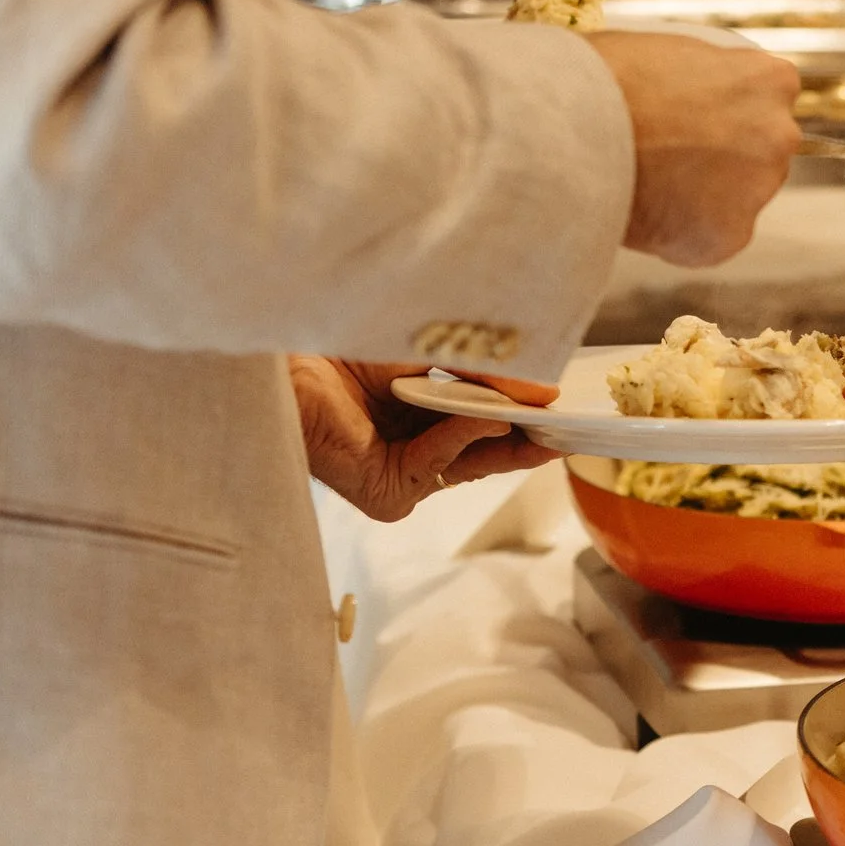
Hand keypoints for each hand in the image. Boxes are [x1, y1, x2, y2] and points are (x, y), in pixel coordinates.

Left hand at [290, 356, 560, 522]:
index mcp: (416, 419)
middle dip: (525, 437)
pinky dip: (462, 438)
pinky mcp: (386, 494)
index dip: (519, 416)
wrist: (278, 364)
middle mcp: (408, 453)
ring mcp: (398, 478)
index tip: (558, 405)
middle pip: (482, 452)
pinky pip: (436, 463)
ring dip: (503, 437)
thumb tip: (542, 390)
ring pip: (466, 461)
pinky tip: (487, 419)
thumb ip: (480, 373)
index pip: (480, 425)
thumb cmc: (336, 351)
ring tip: (541, 417)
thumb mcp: (426, 354)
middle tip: (566, 424)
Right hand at [585, 31, 801, 266]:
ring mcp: (758, 190)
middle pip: (761, 153)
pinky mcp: (729, 237)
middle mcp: (778, 135)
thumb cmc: (604, 75)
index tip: (696, 118)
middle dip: (724, 158)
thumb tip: (694, 91)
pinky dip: (682, 235)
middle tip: (668, 155)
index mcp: (770, 80)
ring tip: (648, 184)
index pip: (768, 100)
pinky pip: (710, 240)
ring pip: (736, 200)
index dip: (729, 111)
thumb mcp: (666, 49)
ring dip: (704, 198)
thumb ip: (700, 75)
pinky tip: (646, 215)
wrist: (568, 126)